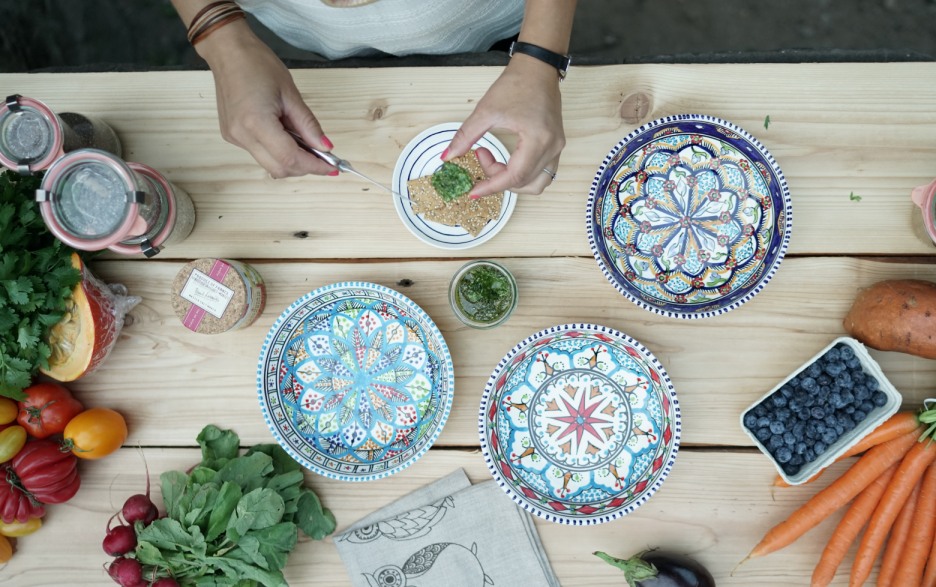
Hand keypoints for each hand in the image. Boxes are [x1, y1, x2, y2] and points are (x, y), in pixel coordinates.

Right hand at [198, 24, 335, 177]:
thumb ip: (308, 125)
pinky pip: (260, 153)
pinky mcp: (231, 135)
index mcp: (256, 122)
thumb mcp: (290, 93)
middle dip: (304, 167)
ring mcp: (234, 137)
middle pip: (279, 168)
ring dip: (291, 160)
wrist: (228, 52)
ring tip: (305, 143)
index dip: (314, 166)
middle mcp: (242, 135)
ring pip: (269, 164)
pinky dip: (278, 151)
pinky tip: (286, 136)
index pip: (290, 158)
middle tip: (323, 158)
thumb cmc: (257, 64)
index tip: (332, 167)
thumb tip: (325, 147)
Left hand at [444, 56, 564, 196]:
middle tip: (481, 157)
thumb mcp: (486, 111)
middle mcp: (552, 148)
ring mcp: (557, 148)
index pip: (514, 177)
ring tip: (495, 162)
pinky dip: (523, 175)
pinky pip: (542, 173)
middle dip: (498, 179)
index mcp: (538, 140)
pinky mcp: (556, 146)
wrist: (538, 68)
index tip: (473, 191)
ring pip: (537, 183)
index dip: (491, 187)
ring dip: (513, 182)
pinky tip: (507, 162)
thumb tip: (447, 157)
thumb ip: (465, 137)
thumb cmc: (516, 85)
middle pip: (525, 183)